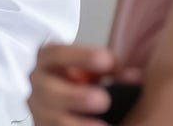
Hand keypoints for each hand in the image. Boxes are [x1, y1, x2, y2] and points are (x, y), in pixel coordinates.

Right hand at [27, 43, 141, 125]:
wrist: (60, 101)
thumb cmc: (77, 80)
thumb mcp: (89, 68)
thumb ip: (109, 68)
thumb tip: (133, 77)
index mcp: (48, 61)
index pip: (57, 54)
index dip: (81, 56)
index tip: (106, 60)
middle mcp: (39, 84)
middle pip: (48, 89)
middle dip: (76, 96)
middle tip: (103, 99)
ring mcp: (39, 109)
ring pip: (51, 118)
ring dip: (77, 123)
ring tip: (103, 125)